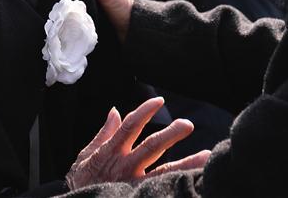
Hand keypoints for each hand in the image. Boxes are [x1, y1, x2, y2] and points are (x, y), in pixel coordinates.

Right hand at [65, 97, 210, 190]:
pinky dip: (177, 184)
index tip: (159, 100)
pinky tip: (194, 180)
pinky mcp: (137, 196)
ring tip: (205, 156)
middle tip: (187, 124)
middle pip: (151, 147)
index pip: (130, 126)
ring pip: (163, 172)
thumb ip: (104, 134)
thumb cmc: (82, 181)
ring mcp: (133, 183)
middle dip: (171, 135)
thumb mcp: (86, 155)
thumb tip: (115, 110)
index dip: (144, 112)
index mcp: (112, 151)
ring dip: (185, 163)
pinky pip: (161, 188)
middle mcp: (125, 166)